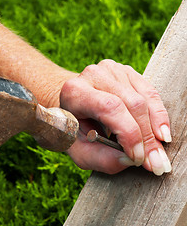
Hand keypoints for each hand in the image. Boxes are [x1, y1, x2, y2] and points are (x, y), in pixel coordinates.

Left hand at [60, 59, 171, 174]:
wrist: (73, 106)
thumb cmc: (75, 128)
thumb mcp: (79, 150)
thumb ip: (100, 158)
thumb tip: (129, 159)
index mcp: (75, 92)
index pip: (109, 107)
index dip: (129, 133)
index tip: (137, 157)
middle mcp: (93, 75)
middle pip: (132, 104)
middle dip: (147, 137)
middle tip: (155, 163)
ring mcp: (111, 70)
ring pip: (144, 99)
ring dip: (154, 130)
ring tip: (157, 153)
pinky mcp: (126, 72)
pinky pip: (150, 93)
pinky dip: (158, 116)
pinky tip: (161, 133)